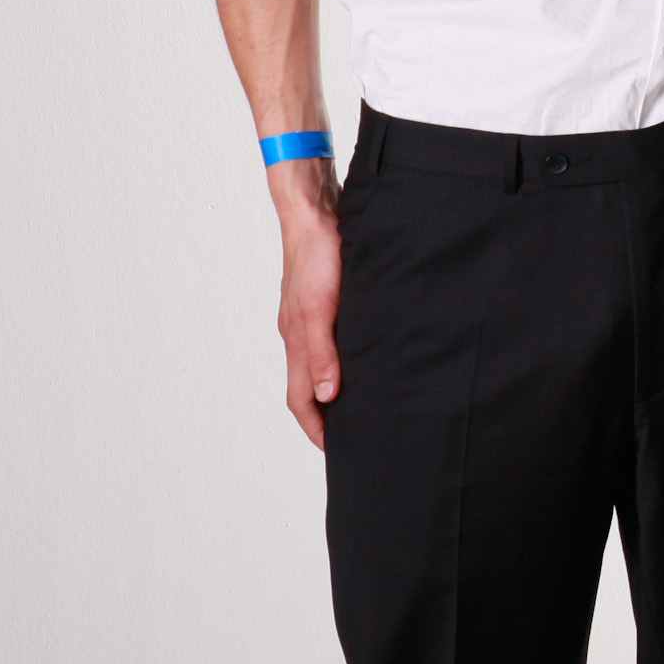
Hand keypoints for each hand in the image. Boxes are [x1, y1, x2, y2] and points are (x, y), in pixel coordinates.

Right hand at [269, 158, 342, 448]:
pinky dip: (343, 359)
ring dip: (336, 388)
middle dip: (327, 415)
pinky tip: (366, 357)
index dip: (316, 428)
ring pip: (321, 364)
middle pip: (309, 387)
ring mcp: (312, 317)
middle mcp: (302, 333)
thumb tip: (326, 396)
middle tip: (355, 435)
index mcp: (297, 340)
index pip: (301, 400)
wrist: (317, 212)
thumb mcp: (321, 308)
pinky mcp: (327, 300)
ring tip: (363, 404)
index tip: (336, 451)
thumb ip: (322, 352)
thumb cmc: (319, 256)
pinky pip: (331, 340)